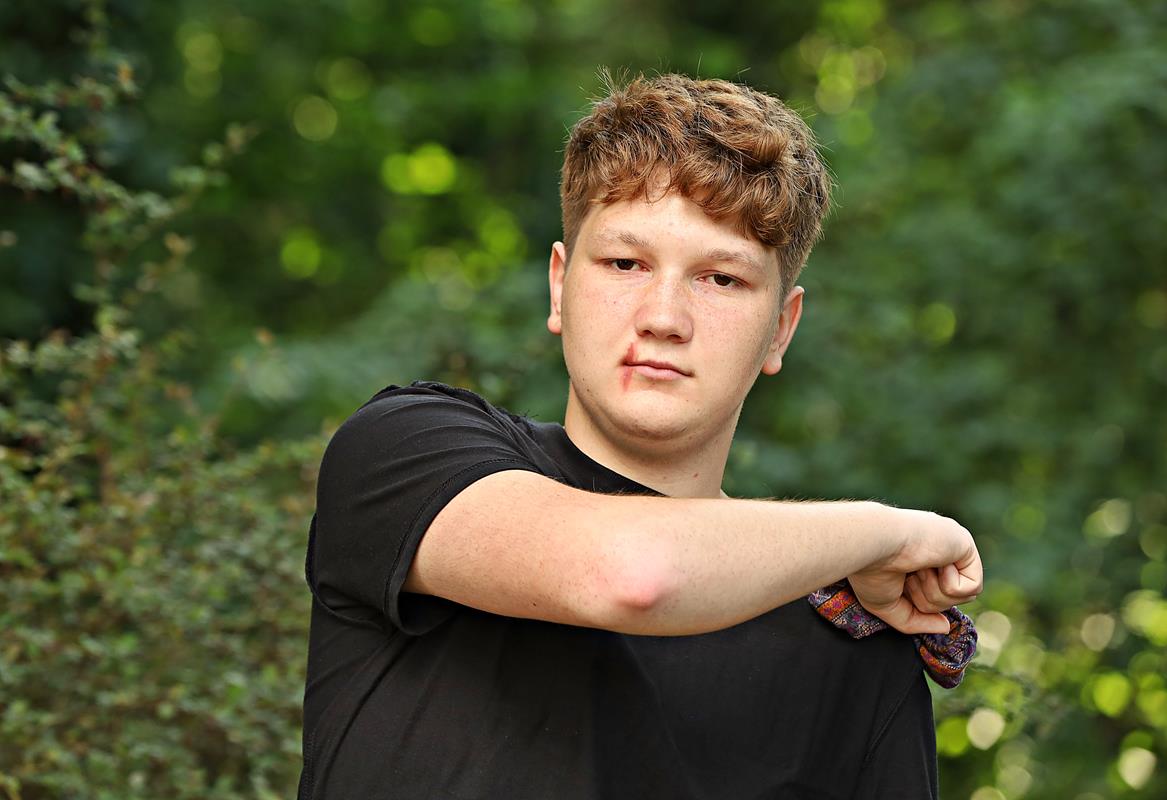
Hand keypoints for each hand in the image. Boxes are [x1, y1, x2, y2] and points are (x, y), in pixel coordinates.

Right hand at [848, 507, 982, 634]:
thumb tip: (946, 626)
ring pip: (962, 596)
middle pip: (950, 600)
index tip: (900, 587)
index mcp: (919, 559)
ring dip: (935, 593)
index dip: (920, 602)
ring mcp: (952, 546)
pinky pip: (974, 586)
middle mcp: (938, 551)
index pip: (936, 596)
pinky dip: (949, 585)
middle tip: (907, 578)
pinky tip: (933, 564)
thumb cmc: (871, 571)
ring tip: (917, 570)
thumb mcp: (888, 607)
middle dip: (927, 600)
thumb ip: (917, 621)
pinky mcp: (965, 544)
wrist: (871, 547)